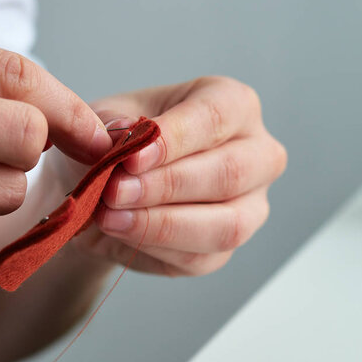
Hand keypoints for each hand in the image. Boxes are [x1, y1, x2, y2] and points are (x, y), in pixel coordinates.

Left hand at [49, 76, 286, 276]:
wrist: (106, 188)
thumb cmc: (120, 142)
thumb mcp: (107, 119)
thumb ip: (114, 123)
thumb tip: (126, 131)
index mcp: (233, 104)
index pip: (217, 116)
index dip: (174, 139)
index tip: (132, 158)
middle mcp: (256, 154)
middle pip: (231, 173)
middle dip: (167, 185)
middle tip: (115, 190)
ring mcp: (249, 205)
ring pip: (226, 224)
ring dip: (162, 223)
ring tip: (111, 216)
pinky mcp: (225, 249)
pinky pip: (199, 257)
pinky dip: (154, 246)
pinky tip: (120, 231)